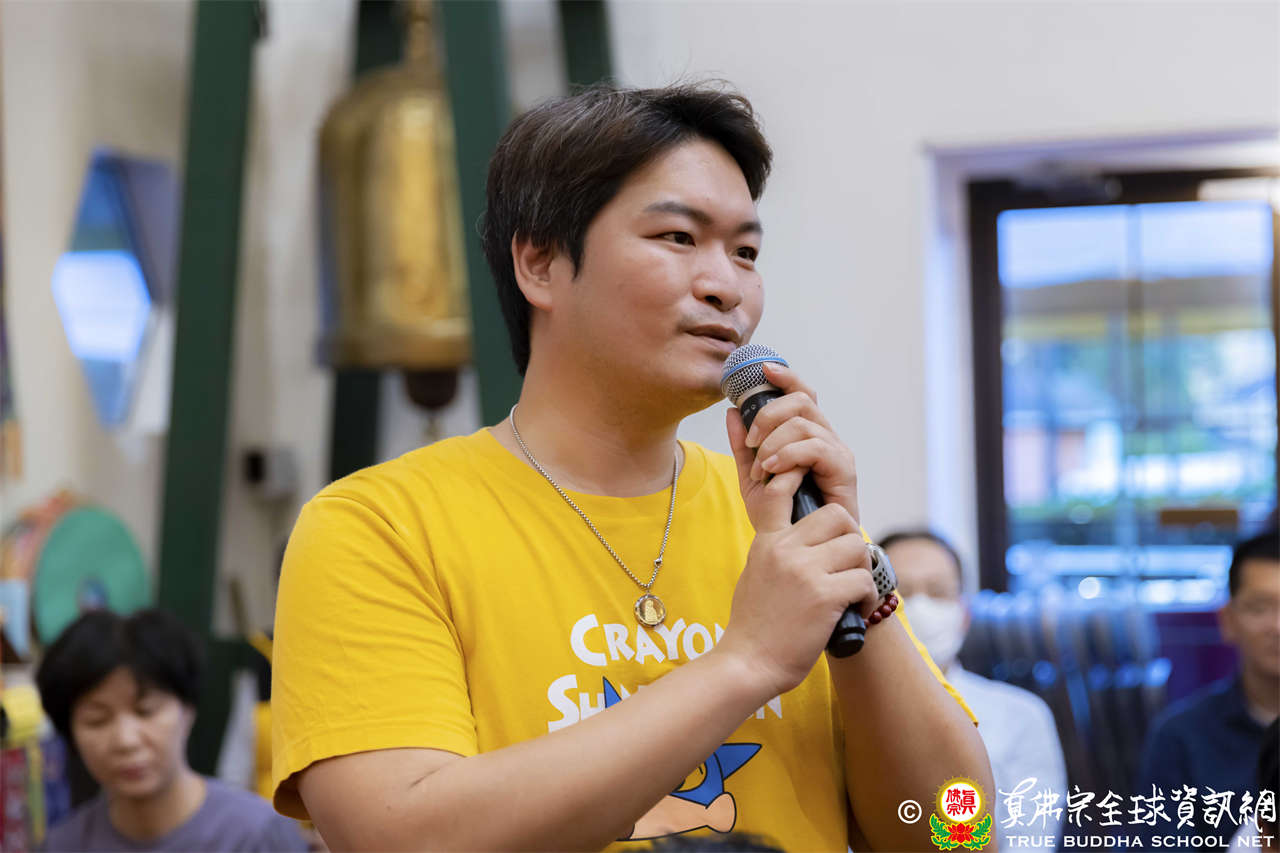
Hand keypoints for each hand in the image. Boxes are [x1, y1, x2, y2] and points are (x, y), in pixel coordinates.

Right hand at [717, 397, 878, 696]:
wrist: (747, 662)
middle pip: (838, 516)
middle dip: (851, 538)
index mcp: (767, 541)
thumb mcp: (754, 574)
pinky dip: (866, 598)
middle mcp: (786, 549)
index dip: (800, 479)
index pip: (781, 490)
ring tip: (852, 592)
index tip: (816, 492)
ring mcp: (805, 570)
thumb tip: (806, 543)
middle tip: (849, 564)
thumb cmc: (753, 626)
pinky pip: (864, 581)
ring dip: (862, 571)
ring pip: (858, 547)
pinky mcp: (824, 595)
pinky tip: (855, 611)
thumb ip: (777, 553)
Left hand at [736, 361, 860, 526]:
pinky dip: (788, 454)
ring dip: (774, 440)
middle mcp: (825, 437)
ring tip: (761, 465)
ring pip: (804, 422)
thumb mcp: (753, 479)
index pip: (802, 393)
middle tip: (751, 441)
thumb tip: (731, 412)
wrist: (805, 550)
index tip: (764, 370)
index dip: (786, 377)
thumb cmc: (785, 515)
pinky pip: (815, 447)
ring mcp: (837, 451)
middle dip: (769, 414)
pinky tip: (772, 469)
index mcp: (807, 434)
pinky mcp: (844, 469)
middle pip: (802, 400)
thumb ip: (743, 447)